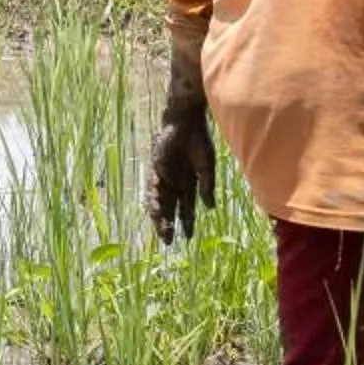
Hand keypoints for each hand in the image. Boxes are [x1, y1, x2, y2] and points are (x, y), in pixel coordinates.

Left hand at [148, 110, 215, 244]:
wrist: (186, 122)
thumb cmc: (199, 140)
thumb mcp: (207, 166)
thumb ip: (207, 187)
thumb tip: (210, 208)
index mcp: (188, 183)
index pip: (186, 207)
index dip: (187, 222)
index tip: (188, 238)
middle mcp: (175, 182)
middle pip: (170, 208)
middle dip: (169, 225)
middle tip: (168, 242)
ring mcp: (164, 176)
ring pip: (160, 202)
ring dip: (160, 217)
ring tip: (161, 231)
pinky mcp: (156, 168)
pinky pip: (153, 187)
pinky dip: (154, 199)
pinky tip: (155, 211)